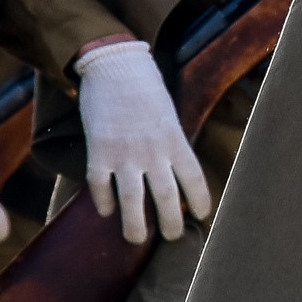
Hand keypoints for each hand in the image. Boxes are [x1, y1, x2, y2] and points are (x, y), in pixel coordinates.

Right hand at [73, 38, 211, 242]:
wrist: (114, 63)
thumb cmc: (145, 85)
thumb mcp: (169, 112)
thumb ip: (171, 141)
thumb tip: (175, 170)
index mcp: (175, 139)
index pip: (194, 179)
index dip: (200, 201)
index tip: (202, 215)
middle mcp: (153, 150)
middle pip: (166, 198)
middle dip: (170, 224)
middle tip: (171, 236)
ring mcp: (125, 152)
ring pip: (132, 201)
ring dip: (135, 226)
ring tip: (136, 238)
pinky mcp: (99, 150)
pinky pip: (100, 186)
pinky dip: (103, 202)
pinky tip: (106, 210)